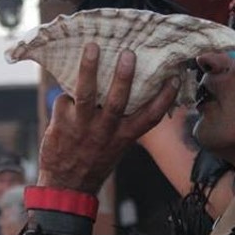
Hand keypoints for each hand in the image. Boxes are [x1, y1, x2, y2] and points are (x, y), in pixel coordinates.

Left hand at [38, 43, 178, 193]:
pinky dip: (65, 93)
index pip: (149, 118)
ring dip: (89, 69)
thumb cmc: (94, 162)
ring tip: (92, 47)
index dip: (164, 99)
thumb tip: (126, 90)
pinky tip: (65, 93)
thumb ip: (121, 123)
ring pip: (86, 94)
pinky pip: (64, 99)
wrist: (66, 186)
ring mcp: (82, 127)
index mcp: (124, 137)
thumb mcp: (116, 146)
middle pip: (117, 101)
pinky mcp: (61, 123)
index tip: (174, 78)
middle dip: (124, 76)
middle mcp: (105, 131)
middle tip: (129, 53)